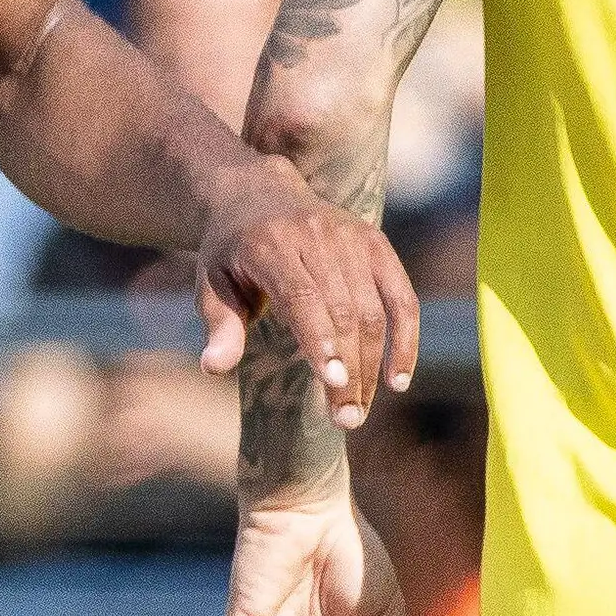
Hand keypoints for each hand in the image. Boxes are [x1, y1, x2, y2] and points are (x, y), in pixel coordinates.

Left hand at [193, 169, 416, 431]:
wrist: (257, 195)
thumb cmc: (230, 254)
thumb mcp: (210, 284)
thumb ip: (219, 325)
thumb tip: (213, 368)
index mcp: (270, 244)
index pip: (301, 295)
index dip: (320, 338)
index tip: (334, 381)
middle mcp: (315, 236)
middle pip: (342, 310)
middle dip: (349, 368)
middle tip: (345, 420)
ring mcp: (351, 238)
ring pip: (373, 309)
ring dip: (372, 365)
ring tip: (358, 411)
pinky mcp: (376, 244)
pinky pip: (401, 297)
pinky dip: (405, 339)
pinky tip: (397, 380)